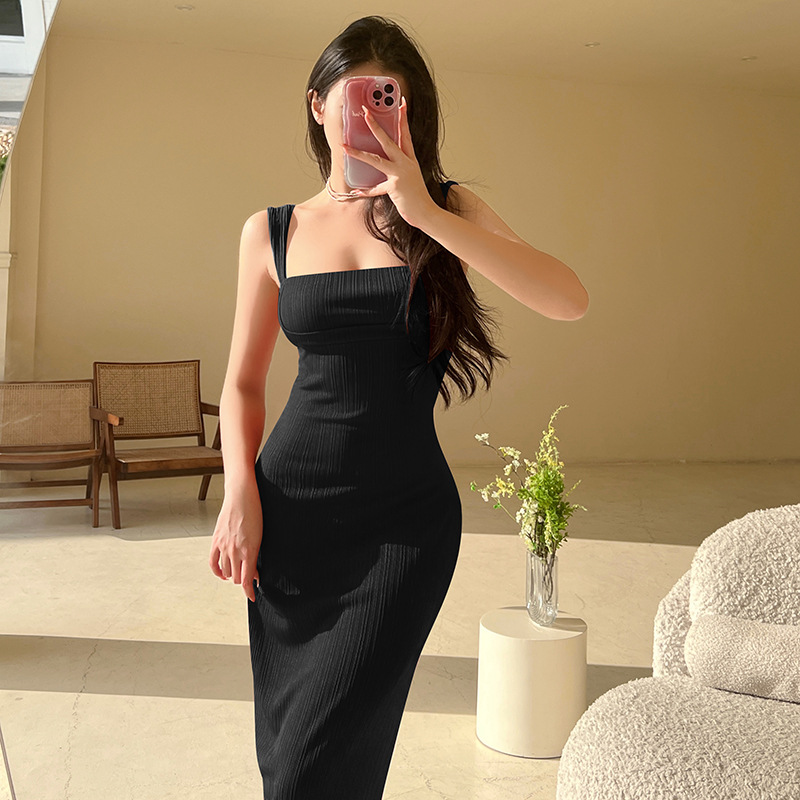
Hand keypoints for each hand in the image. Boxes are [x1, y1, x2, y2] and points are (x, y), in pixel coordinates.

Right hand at [209, 482, 261, 602]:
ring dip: (232, 575)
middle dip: (243, 581)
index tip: (252, 596)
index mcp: (249, 551)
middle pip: (236, 578)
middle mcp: (235, 551)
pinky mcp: (216, 541)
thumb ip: (255, 557)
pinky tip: (222, 574)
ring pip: (226, 572)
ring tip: (239, 572)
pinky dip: (217, 571)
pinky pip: (213, 563)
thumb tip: (254, 575)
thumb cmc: (255, 514)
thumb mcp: (260, 537)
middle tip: (250, 578)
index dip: (249, 591)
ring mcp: (224, 546)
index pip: (246, 580)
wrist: (242, 497)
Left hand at [342, 97, 438, 227]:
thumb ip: (398, 169)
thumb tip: (382, 163)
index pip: (406, 134)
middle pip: (389, 140)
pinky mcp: (395, 187)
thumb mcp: (410, 178)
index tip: (400, 102)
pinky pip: (376, 189)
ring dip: (359, 153)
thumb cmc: (417, 197)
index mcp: (410, 159)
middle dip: (376, 126)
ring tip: (345, 147)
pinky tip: (356, 191)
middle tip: (366, 112)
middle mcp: (406, 163)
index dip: (403, 118)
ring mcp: (400, 174)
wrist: (426, 213)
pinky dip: (365, 191)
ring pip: (377, 160)